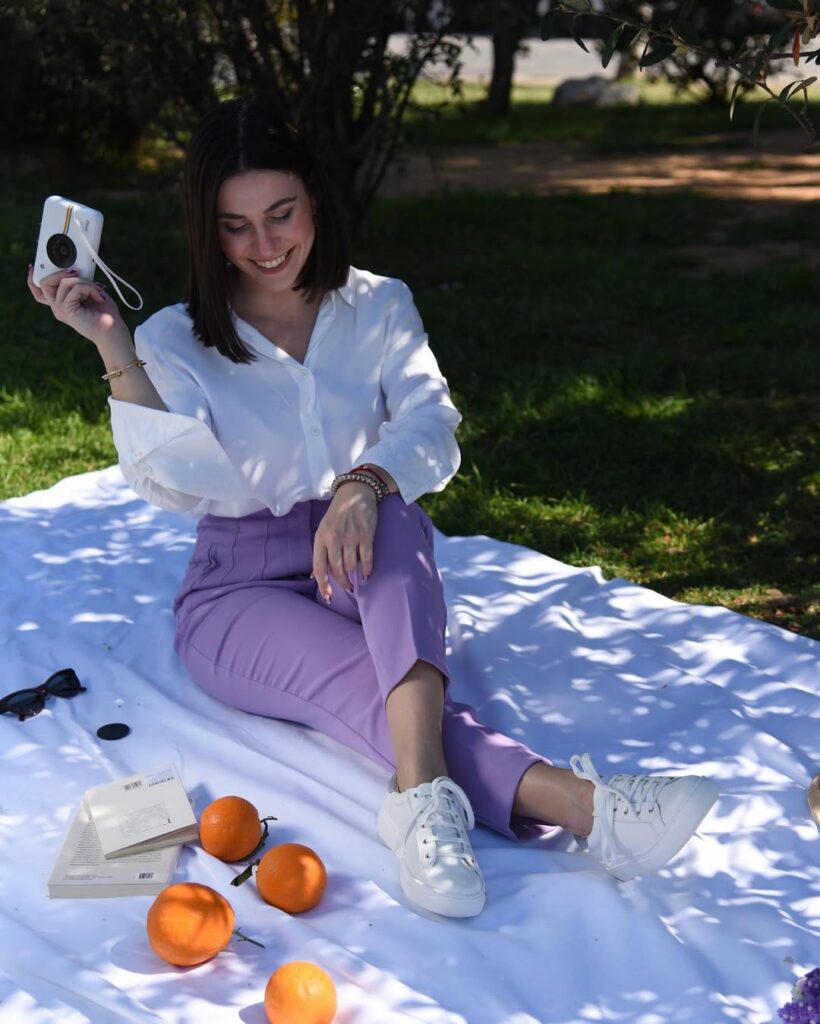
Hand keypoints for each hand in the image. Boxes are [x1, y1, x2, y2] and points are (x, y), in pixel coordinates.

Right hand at [27, 265, 128, 349]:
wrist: (113, 330)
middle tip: (77, 271)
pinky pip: (74, 289)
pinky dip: (89, 288)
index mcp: (61, 303)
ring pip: (63, 283)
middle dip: (60, 272)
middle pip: (44, 283)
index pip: (39, 291)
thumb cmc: (105, 312)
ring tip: (98, 289)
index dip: (32, 279)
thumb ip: (78, 281)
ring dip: (84, 281)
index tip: (32, 266)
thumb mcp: (90, 291)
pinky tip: (99, 296)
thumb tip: (73, 267)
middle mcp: (57, 307)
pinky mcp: (66, 311)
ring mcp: (59, 310)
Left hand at [313, 482, 377, 600]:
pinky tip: (367, 574)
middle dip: (342, 583)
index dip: (323, 584)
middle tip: (347, 587)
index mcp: (321, 538)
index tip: (328, 596)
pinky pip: (366, 559)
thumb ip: (321, 552)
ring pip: (351, 566)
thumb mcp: (323, 530)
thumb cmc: (338, 514)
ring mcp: (350, 537)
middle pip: (337, 570)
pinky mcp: (366, 535)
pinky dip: (367, 569)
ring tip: (356, 577)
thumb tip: (315, 575)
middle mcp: (334, 539)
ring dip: (354, 575)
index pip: (319, 567)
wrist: (355, 493)